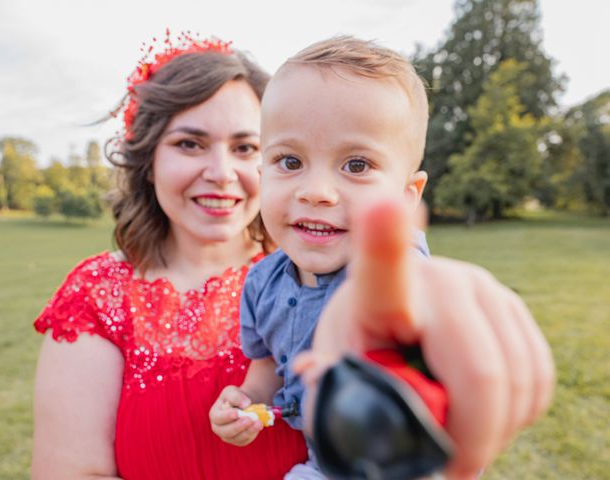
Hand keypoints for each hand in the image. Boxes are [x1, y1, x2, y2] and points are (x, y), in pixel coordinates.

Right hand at [209, 385, 262, 446]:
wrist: (245, 405)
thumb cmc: (236, 397)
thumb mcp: (232, 391)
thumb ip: (235, 396)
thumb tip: (245, 404)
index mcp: (215, 415)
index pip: (218, 418)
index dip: (227, 416)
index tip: (237, 413)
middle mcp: (219, 428)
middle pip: (226, 432)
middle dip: (238, 426)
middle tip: (249, 420)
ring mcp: (228, 437)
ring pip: (237, 438)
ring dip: (248, 431)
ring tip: (258, 423)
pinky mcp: (238, 441)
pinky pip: (244, 441)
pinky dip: (252, 434)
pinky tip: (258, 426)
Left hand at [295, 199, 554, 479]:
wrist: (389, 335)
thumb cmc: (356, 359)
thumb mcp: (337, 383)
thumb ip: (332, 390)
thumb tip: (316, 373)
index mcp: (376, 293)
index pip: (381, 265)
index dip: (384, 238)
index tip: (382, 204)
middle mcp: (438, 278)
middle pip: (479, 372)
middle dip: (472, 439)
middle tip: (450, 467)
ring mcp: (483, 286)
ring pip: (517, 381)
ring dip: (494, 431)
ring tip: (459, 437)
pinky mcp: (511, 305)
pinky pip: (537, 375)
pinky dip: (518, 412)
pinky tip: (486, 412)